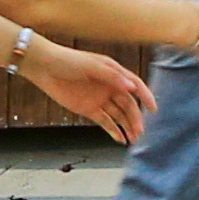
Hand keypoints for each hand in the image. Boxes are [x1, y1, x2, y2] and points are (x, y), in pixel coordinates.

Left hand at [33, 43, 150, 139]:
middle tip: (140, 131)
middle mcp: (109, 86)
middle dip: (135, 118)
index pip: (135, 85)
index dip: (145, 96)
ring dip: (127, 126)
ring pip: (118, 115)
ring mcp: (99, 99)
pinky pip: (105, 121)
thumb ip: (112, 77)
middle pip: (128, 104)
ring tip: (134, 139)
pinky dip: (113, 130)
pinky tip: (121, 139)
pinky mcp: (89, 109)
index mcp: (113, 72)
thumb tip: (132, 87)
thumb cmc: (68, 61)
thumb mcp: (91, 66)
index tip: (153, 109)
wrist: (45, 68)